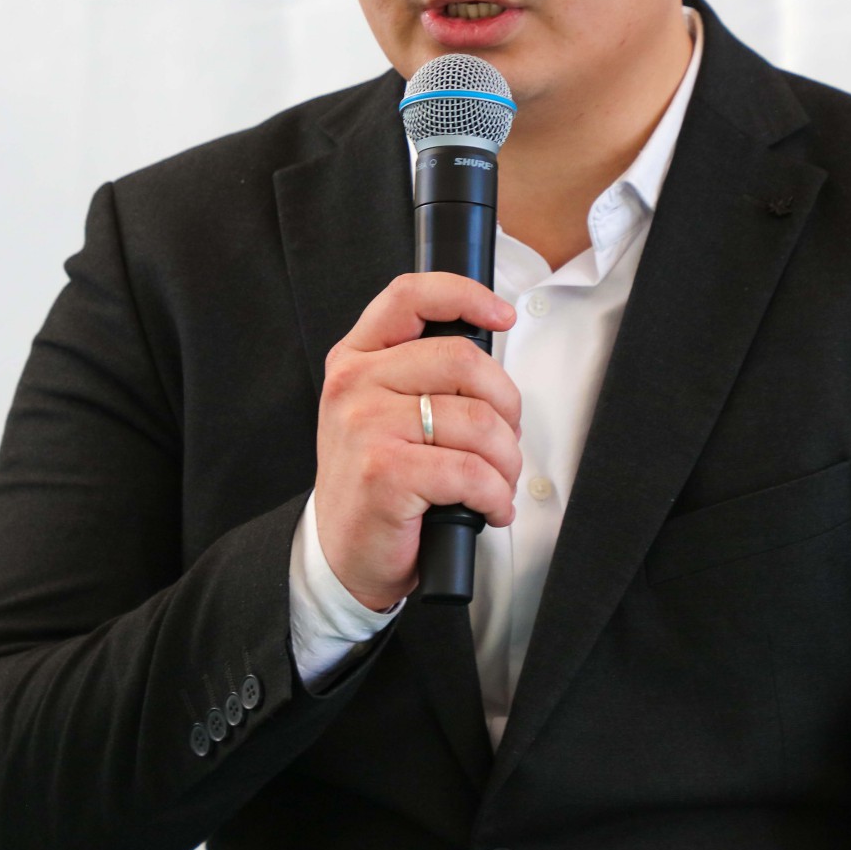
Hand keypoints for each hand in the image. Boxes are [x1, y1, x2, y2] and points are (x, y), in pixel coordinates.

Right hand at [313, 272, 521, 611]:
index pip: (410, 297)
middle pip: (464, 360)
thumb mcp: (382, 412)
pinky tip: (489, 508)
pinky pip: (472, 472)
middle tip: (504, 440)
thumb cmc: (375, 482)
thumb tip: (490, 361)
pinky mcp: (384, 473)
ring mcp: (366, 426)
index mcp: (356, 359)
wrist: (343, 554)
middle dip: (507, 406)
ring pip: (479, 422)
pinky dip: (496, 496)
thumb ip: (420, 374)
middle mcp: (355, 384)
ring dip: (507, 462)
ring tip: (497, 484)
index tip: (501, 316)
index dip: (464, 294)